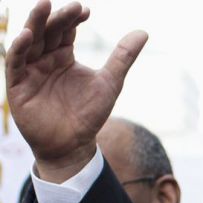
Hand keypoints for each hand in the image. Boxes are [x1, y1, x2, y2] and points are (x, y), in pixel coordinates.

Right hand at [6, 1, 147, 182]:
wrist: (74, 144)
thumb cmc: (90, 114)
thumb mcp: (110, 82)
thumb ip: (123, 57)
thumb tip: (143, 32)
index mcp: (63, 55)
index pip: (66, 29)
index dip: (73, 18)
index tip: (85, 10)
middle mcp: (44, 59)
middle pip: (48, 31)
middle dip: (57, 17)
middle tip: (72, 6)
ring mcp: (29, 70)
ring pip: (29, 41)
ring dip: (35, 23)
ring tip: (45, 5)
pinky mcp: (17, 85)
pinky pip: (14, 62)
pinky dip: (19, 48)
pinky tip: (27, 35)